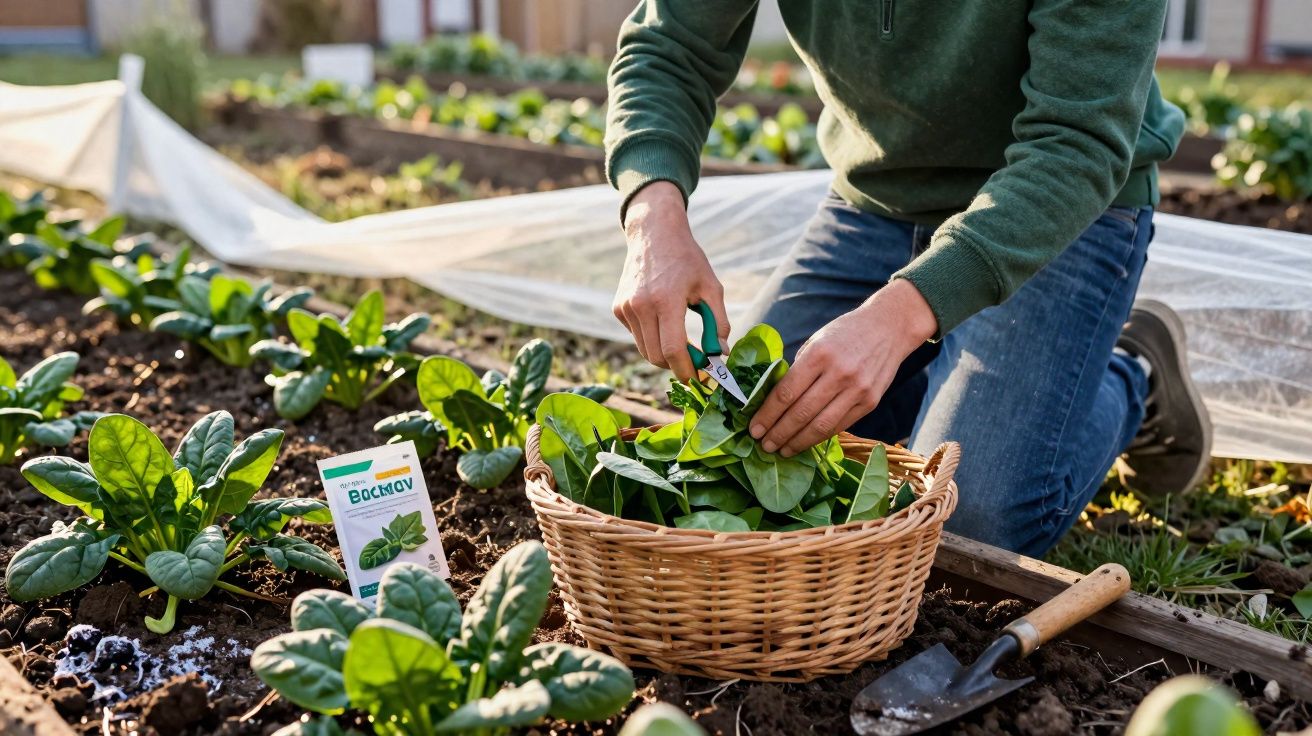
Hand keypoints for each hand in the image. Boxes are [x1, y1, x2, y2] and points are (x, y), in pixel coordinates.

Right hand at [613, 182, 729, 380]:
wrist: (654, 233)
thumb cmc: (687, 259)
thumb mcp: (711, 286)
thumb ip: (718, 322)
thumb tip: (720, 354)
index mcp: (666, 300)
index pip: (672, 350)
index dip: (687, 370)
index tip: (700, 379)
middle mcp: (641, 305)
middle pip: (656, 357)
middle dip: (677, 367)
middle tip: (696, 365)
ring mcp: (626, 308)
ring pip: (645, 350)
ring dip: (665, 356)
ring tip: (685, 348)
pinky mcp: (618, 308)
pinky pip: (637, 336)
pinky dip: (652, 340)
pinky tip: (665, 324)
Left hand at [750, 279, 937, 456]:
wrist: (888, 328)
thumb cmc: (844, 333)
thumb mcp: (816, 341)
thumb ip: (799, 370)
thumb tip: (775, 402)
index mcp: (819, 354)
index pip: (786, 393)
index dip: (767, 415)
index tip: (754, 428)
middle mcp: (839, 373)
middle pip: (801, 413)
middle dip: (778, 433)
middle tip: (763, 445)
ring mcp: (857, 390)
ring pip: (821, 426)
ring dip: (797, 442)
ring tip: (782, 451)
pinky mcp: (870, 403)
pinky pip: (839, 426)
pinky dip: (819, 437)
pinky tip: (805, 442)